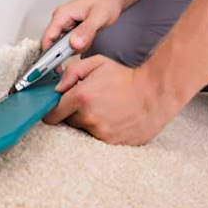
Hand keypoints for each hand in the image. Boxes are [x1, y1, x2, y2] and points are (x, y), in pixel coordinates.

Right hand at [40, 0, 126, 51]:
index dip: (47, 54)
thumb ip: (86, 31)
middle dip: (65, 52)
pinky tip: (88, 39)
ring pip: (61, 45)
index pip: (47, 37)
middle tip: (78, 52)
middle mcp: (60, 19)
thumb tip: (74, 43)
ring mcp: (64, 25)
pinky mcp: (70, 29)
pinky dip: (78, 46)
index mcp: (62, 14)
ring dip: (73, 49)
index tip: (53, 66)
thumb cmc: (106, 2)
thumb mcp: (99, 17)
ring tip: (88, 39)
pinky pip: (69, 43)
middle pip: (52, 43)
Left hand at [43, 55, 179, 145]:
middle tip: (89, 102)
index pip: (52, 113)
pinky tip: (113, 118)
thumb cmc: (127, 77)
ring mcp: (102, 133)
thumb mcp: (96, 63)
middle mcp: (90, 118)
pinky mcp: (113, 143)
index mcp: (82, 98)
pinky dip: (102, 130)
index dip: (52, 110)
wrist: (156, 92)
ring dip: (88, 122)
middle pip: (68, 122)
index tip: (55, 108)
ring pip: (83, 130)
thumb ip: (71, 72)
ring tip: (104, 109)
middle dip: (73, 113)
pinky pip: (98, 138)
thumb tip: (56, 88)